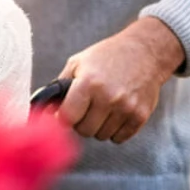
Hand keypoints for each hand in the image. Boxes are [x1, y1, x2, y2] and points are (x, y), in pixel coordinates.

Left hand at [57, 17, 184, 143]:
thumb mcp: (78, 63)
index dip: (61, 119)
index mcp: (88, 83)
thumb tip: (43, 107)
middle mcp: (108, 97)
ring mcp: (126, 108)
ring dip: (98, 127)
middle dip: (80, 123)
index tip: (61, 116)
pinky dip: (114, 131)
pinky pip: (119, 138)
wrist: (146, 52)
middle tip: (83, 111)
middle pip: (84, 130)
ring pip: (101, 135)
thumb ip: (60, 85)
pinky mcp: (140, 115)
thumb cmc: (106, 56)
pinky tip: (114, 114)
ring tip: (100, 109)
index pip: (67, 117)